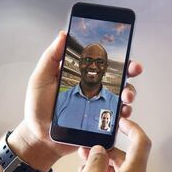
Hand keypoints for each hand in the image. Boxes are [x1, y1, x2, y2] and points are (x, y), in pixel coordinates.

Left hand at [9, 31, 142, 170]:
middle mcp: (94, 88)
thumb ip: (51, 57)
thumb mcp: (41, 78)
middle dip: (130, 70)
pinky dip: (124, 112)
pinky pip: (118, 115)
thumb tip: (63, 34)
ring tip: (126, 96)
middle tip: (133, 69)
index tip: (124, 50)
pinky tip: (122, 112)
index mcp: (82, 75)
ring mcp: (100, 104)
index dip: (115, 54)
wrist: (40, 137)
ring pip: (122, 95)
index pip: (102, 61)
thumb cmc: (38, 108)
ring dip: (129, 92)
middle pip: (118, 76)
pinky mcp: (102, 121)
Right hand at [73, 118, 151, 171]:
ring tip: (85, 164)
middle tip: (90, 148)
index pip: (141, 142)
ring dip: (104, 164)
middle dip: (107, 151)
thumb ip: (96, 159)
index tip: (123, 122)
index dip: (132, 128)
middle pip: (126, 157)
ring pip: (121, 170)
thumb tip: (100, 150)